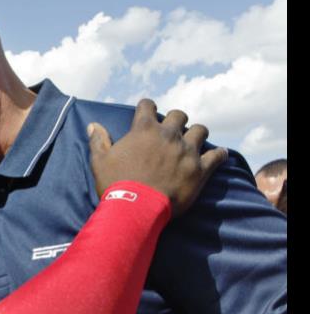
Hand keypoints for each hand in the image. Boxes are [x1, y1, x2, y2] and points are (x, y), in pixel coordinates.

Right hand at [89, 99, 227, 216]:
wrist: (136, 208)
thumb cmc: (115, 184)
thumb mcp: (99, 161)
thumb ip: (98, 141)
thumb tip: (93, 125)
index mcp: (144, 129)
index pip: (148, 105)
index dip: (147, 107)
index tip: (146, 111)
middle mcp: (168, 135)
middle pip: (179, 115)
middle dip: (176, 120)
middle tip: (171, 131)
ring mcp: (187, 151)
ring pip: (200, 131)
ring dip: (197, 134)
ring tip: (193, 141)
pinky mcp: (200, 169)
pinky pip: (217, 156)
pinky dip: (219, 155)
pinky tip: (219, 155)